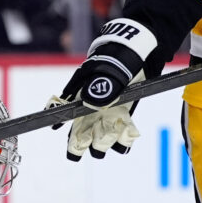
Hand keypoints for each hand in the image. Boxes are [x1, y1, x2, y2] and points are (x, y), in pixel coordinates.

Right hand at [52, 18, 157, 160]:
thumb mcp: (112, 68)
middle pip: (82, 123)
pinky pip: (121, 126)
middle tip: (76, 155)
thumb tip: (89, 103)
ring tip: (104, 150)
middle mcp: (95, 98)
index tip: (56, 130)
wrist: (145, 47)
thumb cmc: (123, 55)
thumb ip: (103, 85)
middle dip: (78, 139)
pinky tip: (123, 146)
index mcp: (85, 87)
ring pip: (101, 128)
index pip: (67, 106)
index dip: (61, 120)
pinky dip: (122, 137)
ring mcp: (110, 104)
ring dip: (101, 141)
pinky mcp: (125, 107)